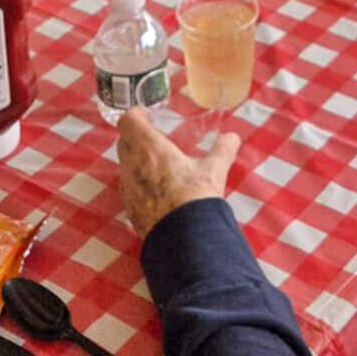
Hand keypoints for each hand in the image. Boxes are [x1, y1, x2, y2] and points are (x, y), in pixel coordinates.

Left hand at [117, 108, 238, 241]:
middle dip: (136, 137)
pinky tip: (156, 191)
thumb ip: (223, 150)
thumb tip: (232, 137)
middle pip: (123, 142)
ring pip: (124, 166)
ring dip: (136, 161)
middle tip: (155, 139)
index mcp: (149, 149)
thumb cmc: (196, 197)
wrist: (184, 240)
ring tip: (157, 166)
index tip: (148, 115)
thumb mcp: (214, 171)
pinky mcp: (130, 210)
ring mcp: (128, 190)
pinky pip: (129, 188)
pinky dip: (138, 183)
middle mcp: (132, 167)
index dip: (135, 115)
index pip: (128, 122)